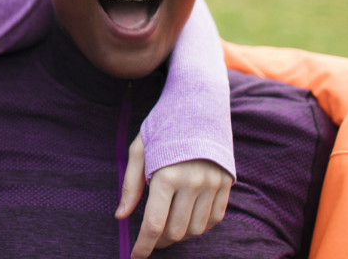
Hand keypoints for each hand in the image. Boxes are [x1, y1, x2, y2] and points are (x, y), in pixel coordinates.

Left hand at [114, 136, 231, 258]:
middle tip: (150, 239)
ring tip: (168, 227)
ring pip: (195, 229)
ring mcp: (212, 184)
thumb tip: (121, 217)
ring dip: (180, 235)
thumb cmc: (163, 126)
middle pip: (175, 231)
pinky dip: (200, 226)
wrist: (200, 104)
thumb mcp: (139, 149)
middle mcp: (192, 182)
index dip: (144, 246)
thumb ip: (130, 185)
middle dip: (160, 241)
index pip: (153, 224)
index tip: (136, 257)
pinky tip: (187, 219)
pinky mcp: (226, 183)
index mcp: (166, 175)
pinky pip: (214, 219)